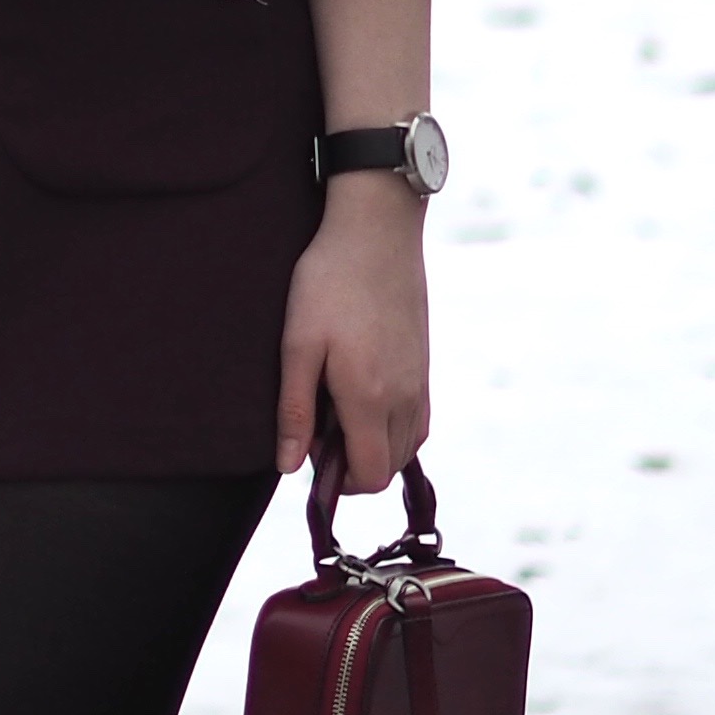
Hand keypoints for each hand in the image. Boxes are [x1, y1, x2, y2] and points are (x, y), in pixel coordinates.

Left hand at [276, 182, 430, 486]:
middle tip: (316, 427)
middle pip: (388, 466)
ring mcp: (421, 383)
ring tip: (335, 409)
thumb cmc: (328, 283)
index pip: (370, 475)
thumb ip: (295, 410)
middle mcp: (406, 398)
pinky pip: (417, 420)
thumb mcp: (298, 344)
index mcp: (371, 398)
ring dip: (373, 446)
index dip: (338, 481)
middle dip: (353, 464)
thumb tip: (289, 467)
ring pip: (406, 446)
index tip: (308, 452)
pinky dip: (393, 427)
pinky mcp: (425, 367)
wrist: (376, 233)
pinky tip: (362, 398)